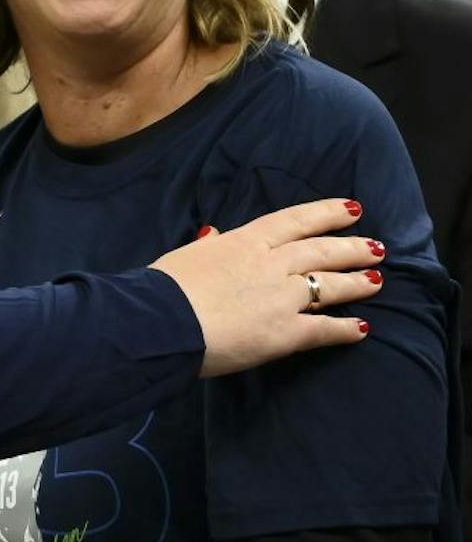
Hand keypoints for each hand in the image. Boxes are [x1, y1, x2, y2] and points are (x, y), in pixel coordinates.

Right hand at [150, 199, 382, 377]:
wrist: (164, 321)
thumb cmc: (165, 287)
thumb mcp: (186, 256)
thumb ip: (208, 246)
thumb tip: (213, 234)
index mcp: (245, 242)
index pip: (295, 221)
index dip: (326, 213)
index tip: (351, 208)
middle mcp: (271, 264)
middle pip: (321, 251)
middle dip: (351, 247)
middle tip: (375, 246)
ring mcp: (282, 297)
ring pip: (330, 285)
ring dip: (356, 282)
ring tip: (377, 280)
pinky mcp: (286, 333)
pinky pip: (324, 328)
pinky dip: (345, 329)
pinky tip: (361, 329)